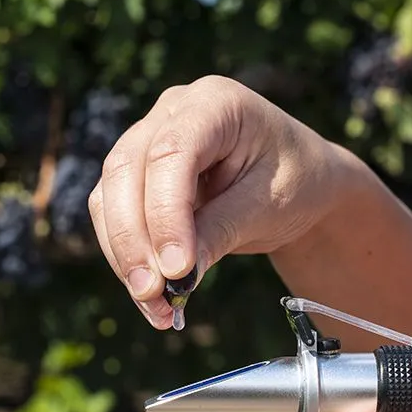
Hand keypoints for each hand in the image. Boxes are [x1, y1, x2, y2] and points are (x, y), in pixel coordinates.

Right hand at [88, 75, 351, 327]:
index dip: (165, 213)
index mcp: (216, 103)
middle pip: (126, 170)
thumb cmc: (295, 182)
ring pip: (110, 196)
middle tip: (153, 293)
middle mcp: (173, 112)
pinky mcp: (138, 174)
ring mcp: (148, 139)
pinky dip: (128, 259)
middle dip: (133, 239)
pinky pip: (115, 216)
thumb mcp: (268, 206)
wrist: (301, 182)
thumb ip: (221, 231)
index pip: (171, 153)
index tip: (175, 269)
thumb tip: (174, 275)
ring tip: (156, 307)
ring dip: (125, 256)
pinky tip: (153, 298)